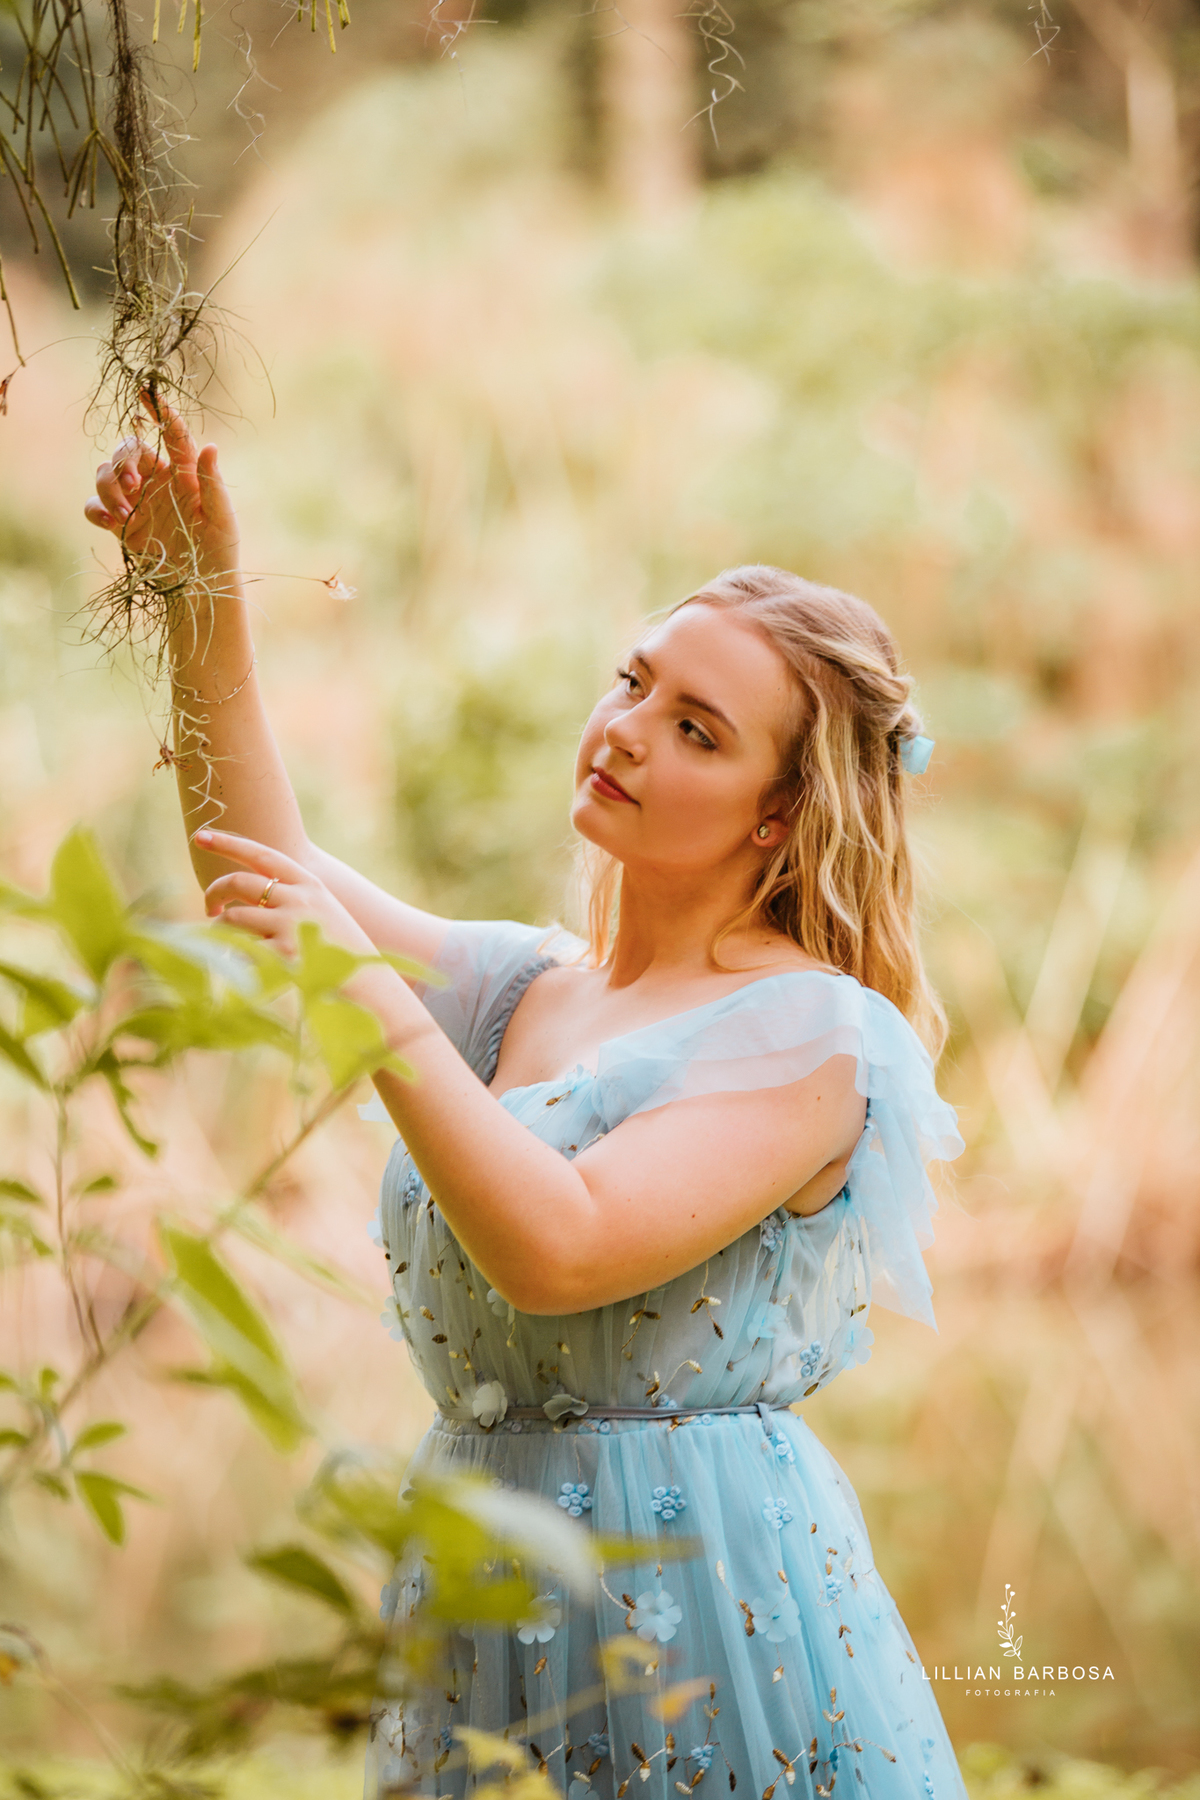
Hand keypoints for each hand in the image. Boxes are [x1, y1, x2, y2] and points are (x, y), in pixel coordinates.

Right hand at [84, 392, 239, 579]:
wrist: (201, 588)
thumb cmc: (220, 551)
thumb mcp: (221, 518)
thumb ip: (212, 483)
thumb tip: (211, 446)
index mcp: (184, 474)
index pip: (171, 435)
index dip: (159, 411)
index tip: (145, 392)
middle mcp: (156, 481)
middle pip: (128, 450)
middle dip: (123, 461)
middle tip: (132, 486)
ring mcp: (136, 501)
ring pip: (106, 473)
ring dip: (108, 487)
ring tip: (122, 515)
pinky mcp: (120, 524)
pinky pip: (94, 505)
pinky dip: (95, 509)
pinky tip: (108, 523)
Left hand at [194, 829, 373, 957]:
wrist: (369, 985)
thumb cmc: (341, 950)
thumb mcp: (323, 911)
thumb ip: (291, 897)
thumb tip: (243, 894)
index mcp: (310, 884)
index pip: (261, 853)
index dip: (229, 843)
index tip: (201, 836)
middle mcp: (299, 899)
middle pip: (238, 883)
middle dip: (215, 892)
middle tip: (210, 907)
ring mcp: (289, 926)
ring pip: (232, 918)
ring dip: (219, 930)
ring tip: (225, 942)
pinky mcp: (281, 955)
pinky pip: (239, 951)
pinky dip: (231, 958)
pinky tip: (238, 965)